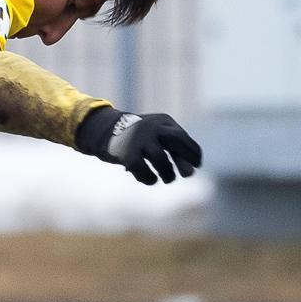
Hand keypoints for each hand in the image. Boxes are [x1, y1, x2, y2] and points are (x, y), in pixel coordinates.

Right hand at [76, 106, 202, 184]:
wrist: (103, 129)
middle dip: (183, 160)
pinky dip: (149, 178)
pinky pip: (142, 170)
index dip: (193, 153)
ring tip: (167, 179)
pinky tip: (151, 180)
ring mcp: (137, 139)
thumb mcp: (157, 138)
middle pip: (175, 141)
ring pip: (160, 159)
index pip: (183, 137)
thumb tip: (190, 174)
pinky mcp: (126, 153)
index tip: (197, 164)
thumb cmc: (138, 137)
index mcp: (162, 121)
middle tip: (187, 175)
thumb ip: (174, 152)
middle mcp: (151, 127)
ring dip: (168, 173)